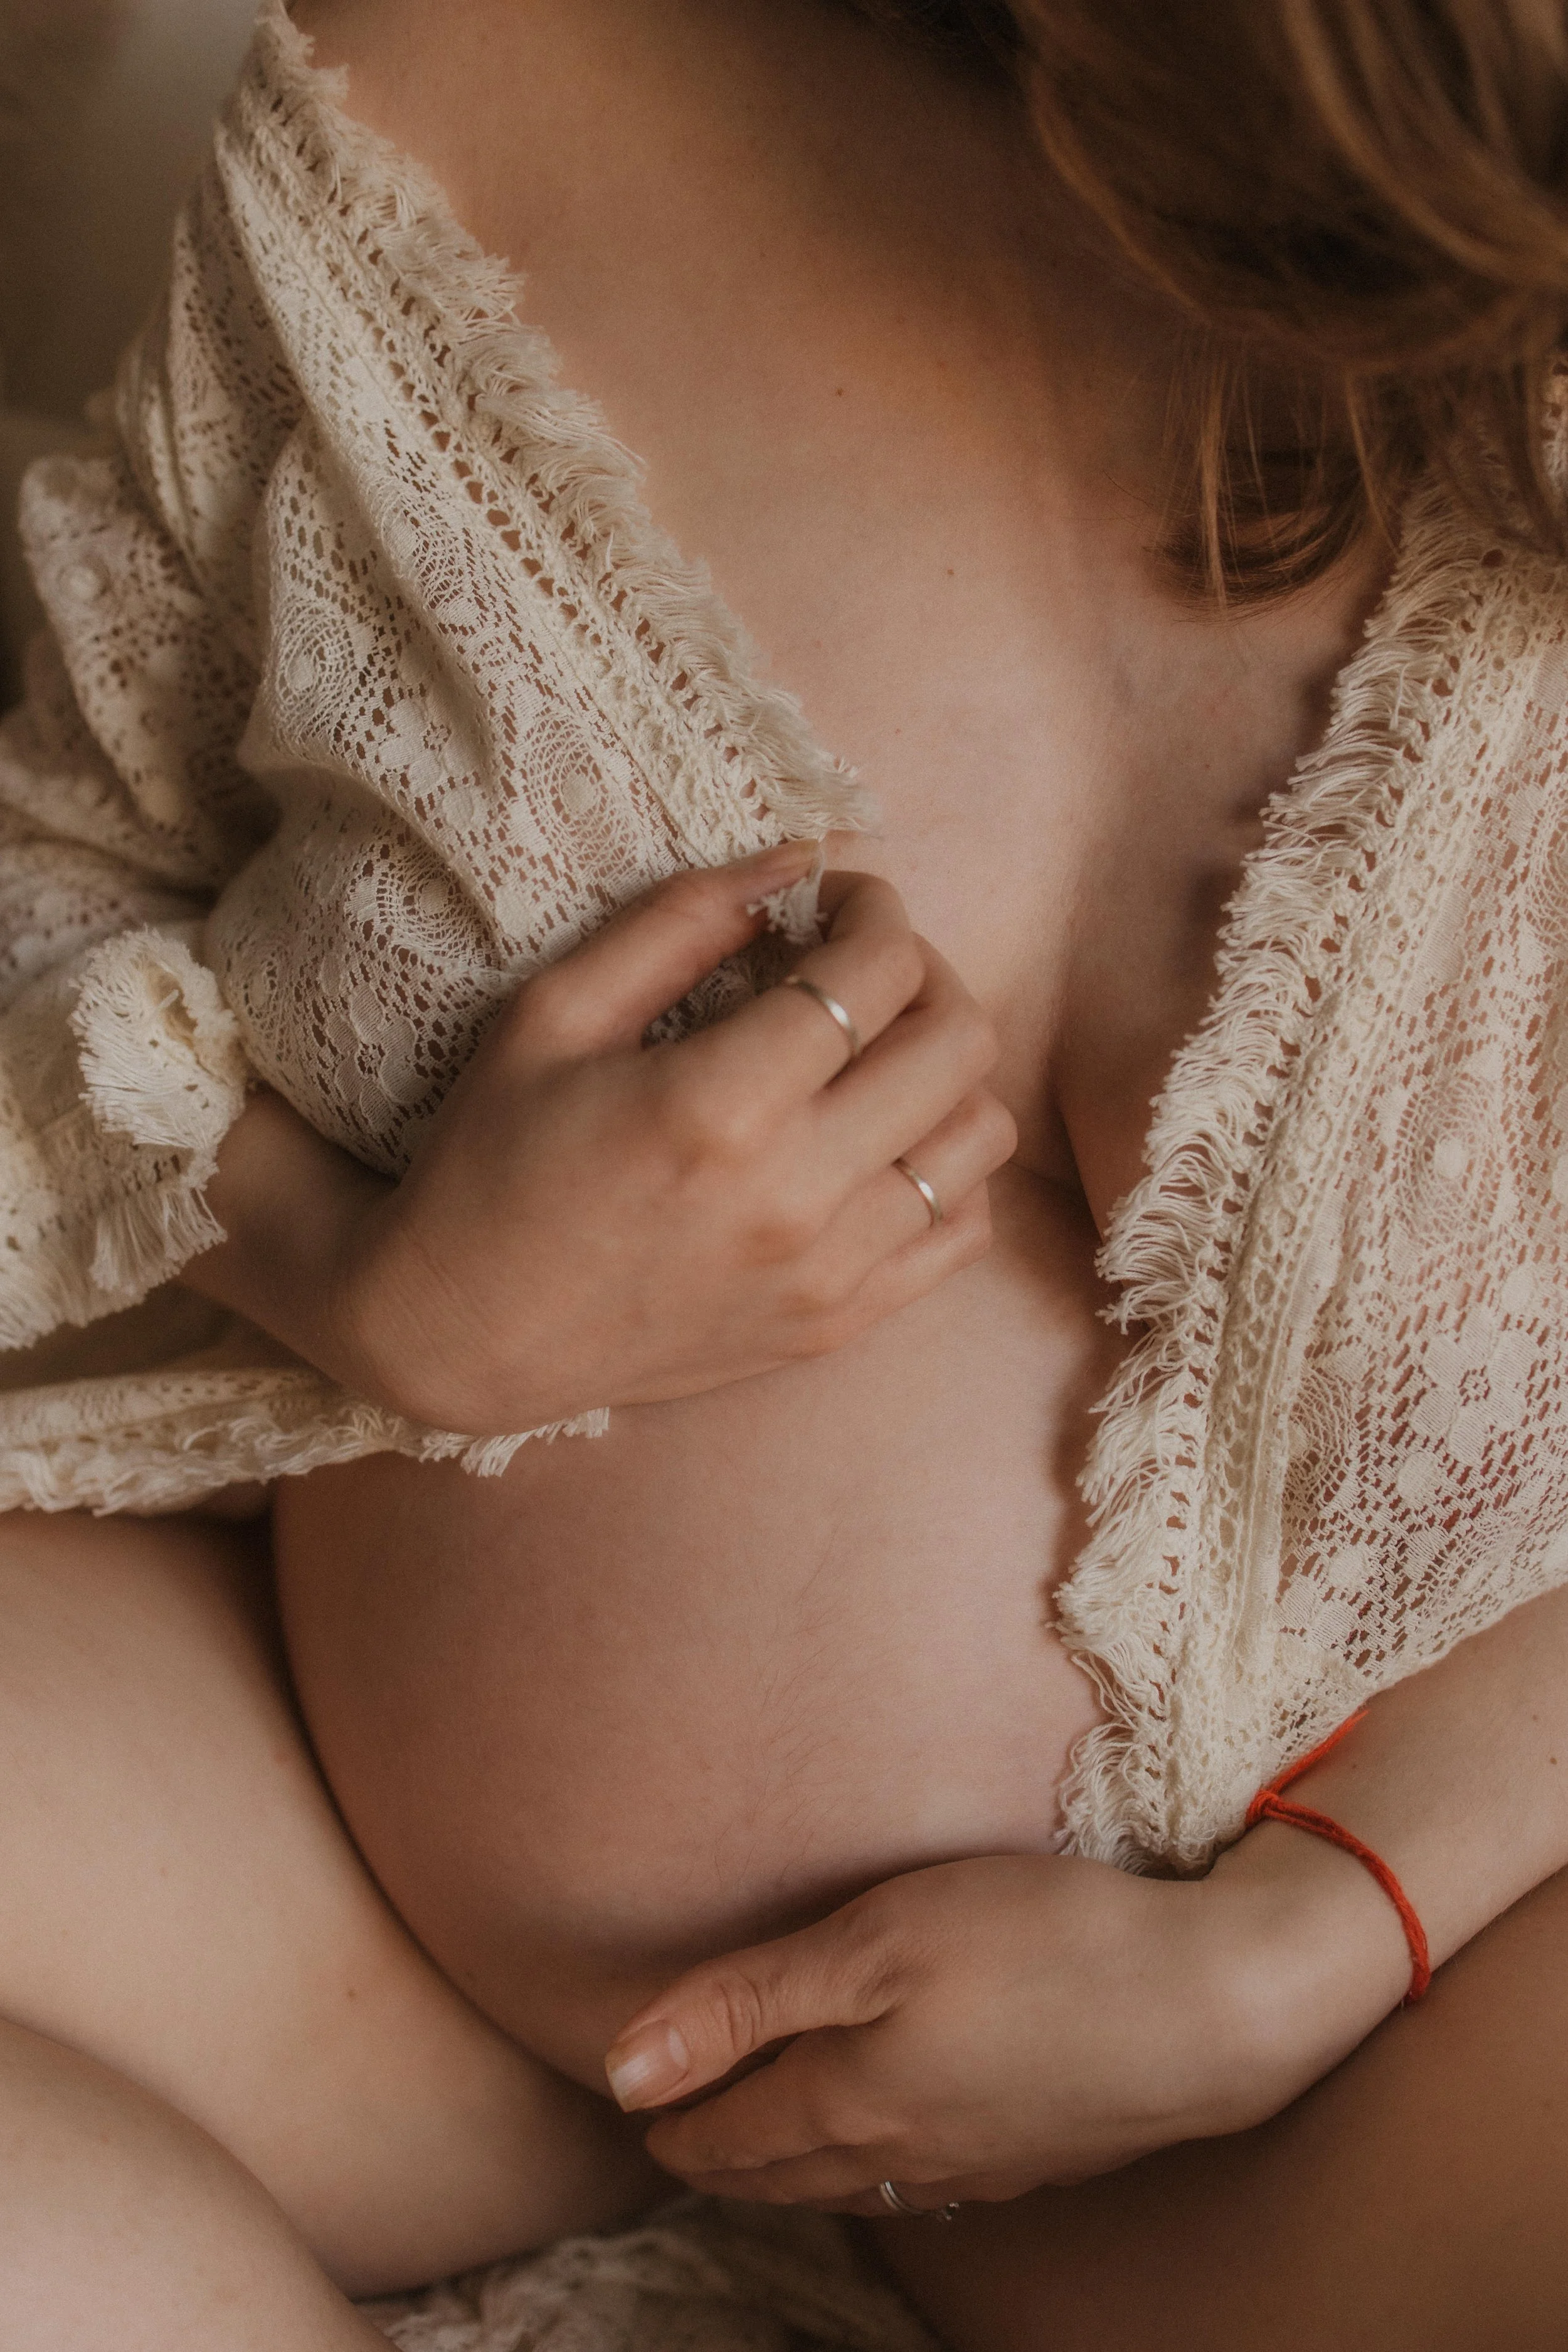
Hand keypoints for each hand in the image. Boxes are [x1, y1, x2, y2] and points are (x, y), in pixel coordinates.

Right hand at [192, 842, 1015, 1435]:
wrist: (464, 1334)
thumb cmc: (492, 1162)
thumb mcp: (553, 1015)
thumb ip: (679, 921)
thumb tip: (795, 861)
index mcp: (719, 1105)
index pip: (877, 970)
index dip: (873, 908)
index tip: (835, 901)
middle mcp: (796, 1195)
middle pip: (958, 1042)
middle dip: (924, 972)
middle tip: (861, 964)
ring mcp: (828, 1272)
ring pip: (980, 1136)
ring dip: (945, 1070)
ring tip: (876, 1052)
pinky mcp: (837, 1325)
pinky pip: (961, 1228)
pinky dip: (945, 1168)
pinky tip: (879, 1140)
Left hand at [602, 1838, 1413, 2212]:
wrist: (1212, 2006)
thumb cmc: (1038, 1944)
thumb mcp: (873, 1939)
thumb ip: (745, 2001)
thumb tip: (620, 2070)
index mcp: (850, 2099)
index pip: (732, 2131)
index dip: (674, 2122)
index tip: (633, 2110)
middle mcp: (906, 2152)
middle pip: (786, 2169)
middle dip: (723, 2157)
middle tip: (680, 2136)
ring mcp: (982, 2163)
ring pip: (857, 2183)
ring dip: (796, 2170)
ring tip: (767, 2146)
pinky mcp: (1045, 2152)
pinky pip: (929, 2180)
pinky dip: (878, 2170)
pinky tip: (896, 2151)